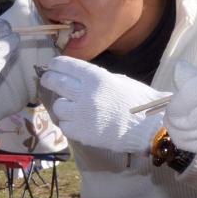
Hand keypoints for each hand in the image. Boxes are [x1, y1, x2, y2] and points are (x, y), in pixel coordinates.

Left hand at [39, 56, 161, 153]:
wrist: (149, 127)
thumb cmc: (138, 101)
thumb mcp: (118, 80)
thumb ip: (95, 79)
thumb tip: (76, 77)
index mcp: (96, 78)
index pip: (67, 66)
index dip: (56, 64)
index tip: (52, 65)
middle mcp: (85, 94)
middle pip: (56, 82)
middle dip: (49, 79)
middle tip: (47, 80)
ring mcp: (81, 114)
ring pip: (58, 106)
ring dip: (63, 105)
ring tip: (72, 107)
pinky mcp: (81, 133)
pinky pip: (65, 125)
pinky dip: (69, 123)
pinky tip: (78, 122)